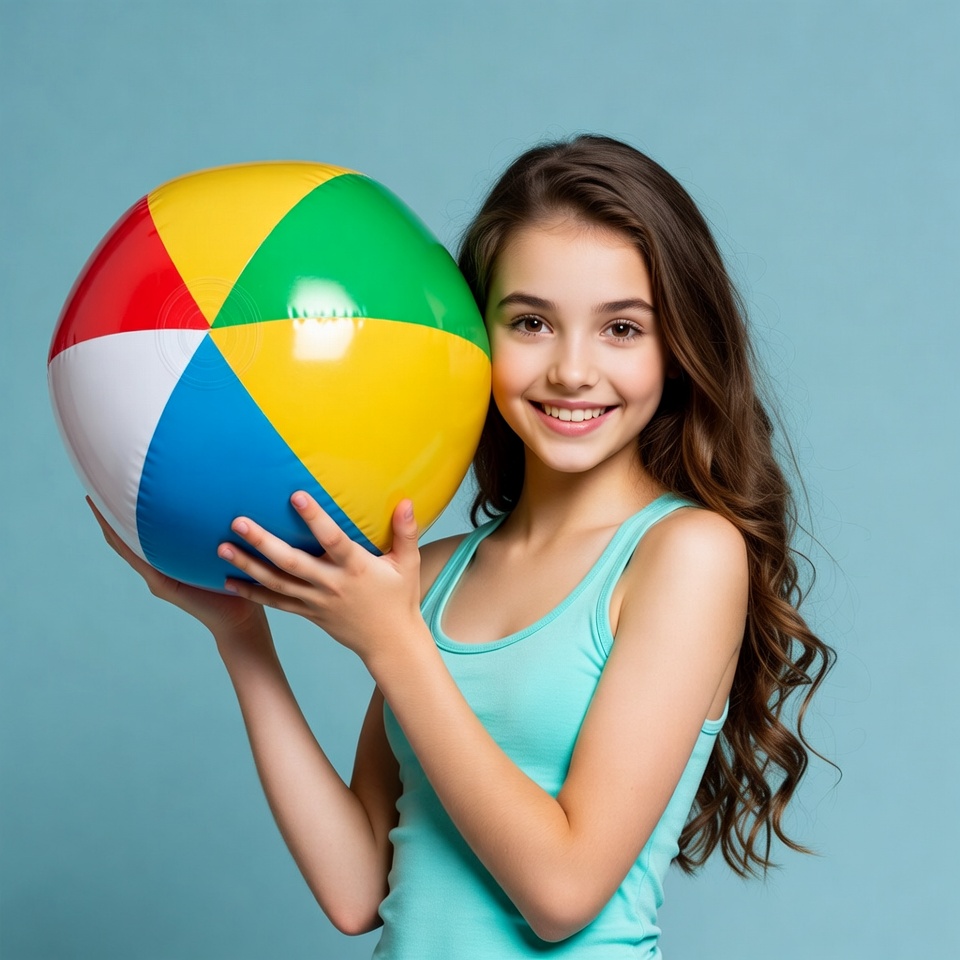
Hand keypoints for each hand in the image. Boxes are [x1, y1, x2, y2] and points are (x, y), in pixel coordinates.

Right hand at [87, 497, 266, 640]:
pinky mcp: (164, 585)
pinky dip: (125, 544)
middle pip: (124, 535)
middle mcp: (158, 566)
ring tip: (94, 500)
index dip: (123, 509)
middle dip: (108, 512)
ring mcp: (158, 576)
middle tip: (93, 485)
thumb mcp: (225, 546)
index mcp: (169, 557)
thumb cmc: (240, 579)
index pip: (140, 529)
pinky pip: (140, 560)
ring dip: (108, 525)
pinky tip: (114, 528)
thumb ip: (216, 527)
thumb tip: (224, 490)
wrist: (240, 616)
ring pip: (124, 546)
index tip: (112, 483)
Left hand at [217, 492, 424, 663]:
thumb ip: (406, 532)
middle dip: (263, 542)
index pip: (332, 540)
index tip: (296, 496)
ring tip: (221, 548)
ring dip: (247, 565)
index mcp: (356, 568)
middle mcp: (332, 584)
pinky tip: (228, 581)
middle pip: (291, 562)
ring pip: (276, 583)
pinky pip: (275, 603)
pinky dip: (251, 593)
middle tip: (238, 522)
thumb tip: (407, 500)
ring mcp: (316, 601)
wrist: (390, 644)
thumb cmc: (400, 599)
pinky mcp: (308, 613)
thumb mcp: (408, 564)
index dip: (315, 519)